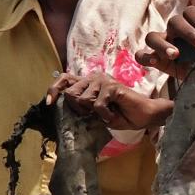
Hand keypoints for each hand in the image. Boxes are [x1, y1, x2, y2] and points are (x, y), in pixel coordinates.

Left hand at [46, 72, 172, 129]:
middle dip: (77, 109)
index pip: (64, 80)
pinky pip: (97, 105)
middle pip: (70, 93)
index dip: (54, 90)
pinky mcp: (112, 86)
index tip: (50, 103)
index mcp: (88, 83)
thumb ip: (81, 108)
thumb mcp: (95, 113)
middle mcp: (94, 78)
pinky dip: (105, 115)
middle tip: (92, 115)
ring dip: (93, 113)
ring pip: (82, 100)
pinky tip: (113, 114)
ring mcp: (103, 80)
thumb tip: (60, 108)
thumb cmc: (121, 115)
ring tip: (107, 113)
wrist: (144, 116)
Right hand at [135, 5, 194, 76]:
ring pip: (154, 36)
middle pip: (175, 22)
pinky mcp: (155, 60)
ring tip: (176, 54)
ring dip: (164, 44)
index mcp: (193, 25)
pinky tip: (155, 62)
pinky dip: (146, 56)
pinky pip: (142, 54)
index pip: (191, 12)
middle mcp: (176, 32)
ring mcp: (163, 45)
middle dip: (189, 32)